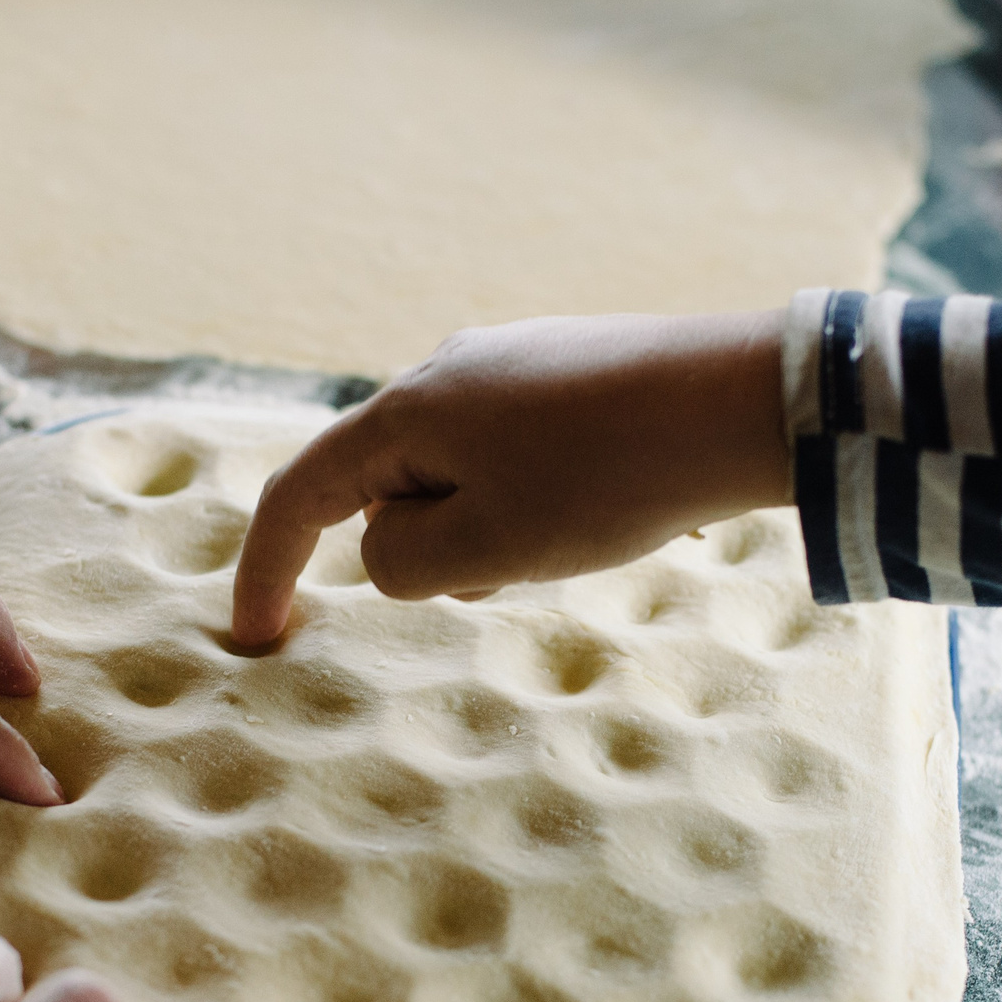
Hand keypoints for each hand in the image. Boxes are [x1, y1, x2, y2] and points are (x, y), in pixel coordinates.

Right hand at [231, 311, 791, 647]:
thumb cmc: (611, 480)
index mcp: (408, 410)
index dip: (268, 569)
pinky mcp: (570, 372)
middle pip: (390, 485)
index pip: (302, 494)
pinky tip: (604, 508)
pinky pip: (516, 454)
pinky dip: (532, 502)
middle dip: (430, 549)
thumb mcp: (485, 549)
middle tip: (509, 575)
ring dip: (490, 529)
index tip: (257, 638)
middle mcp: (448, 369)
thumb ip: (404, 564)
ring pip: (458, 476)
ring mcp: (512, 364)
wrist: (744, 400)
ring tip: (575, 534)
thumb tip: (391, 545)